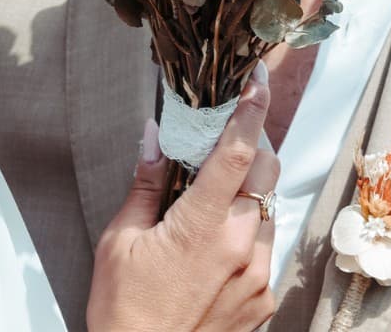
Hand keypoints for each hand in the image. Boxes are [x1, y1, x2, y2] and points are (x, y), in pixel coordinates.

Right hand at [87, 72, 278, 331]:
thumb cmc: (124, 310)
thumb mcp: (121, 239)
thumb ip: (146, 184)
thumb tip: (156, 136)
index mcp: (204, 227)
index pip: (238, 154)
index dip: (250, 111)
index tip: (256, 82)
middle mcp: (242, 248)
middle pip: (266, 173)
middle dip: (252, 143)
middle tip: (227, 132)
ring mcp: (259, 277)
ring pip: (270, 208)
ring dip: (250, 188)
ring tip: (216, 189)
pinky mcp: (264, 300)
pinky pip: (267, 245)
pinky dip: (249, 226)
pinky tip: (218, 234)